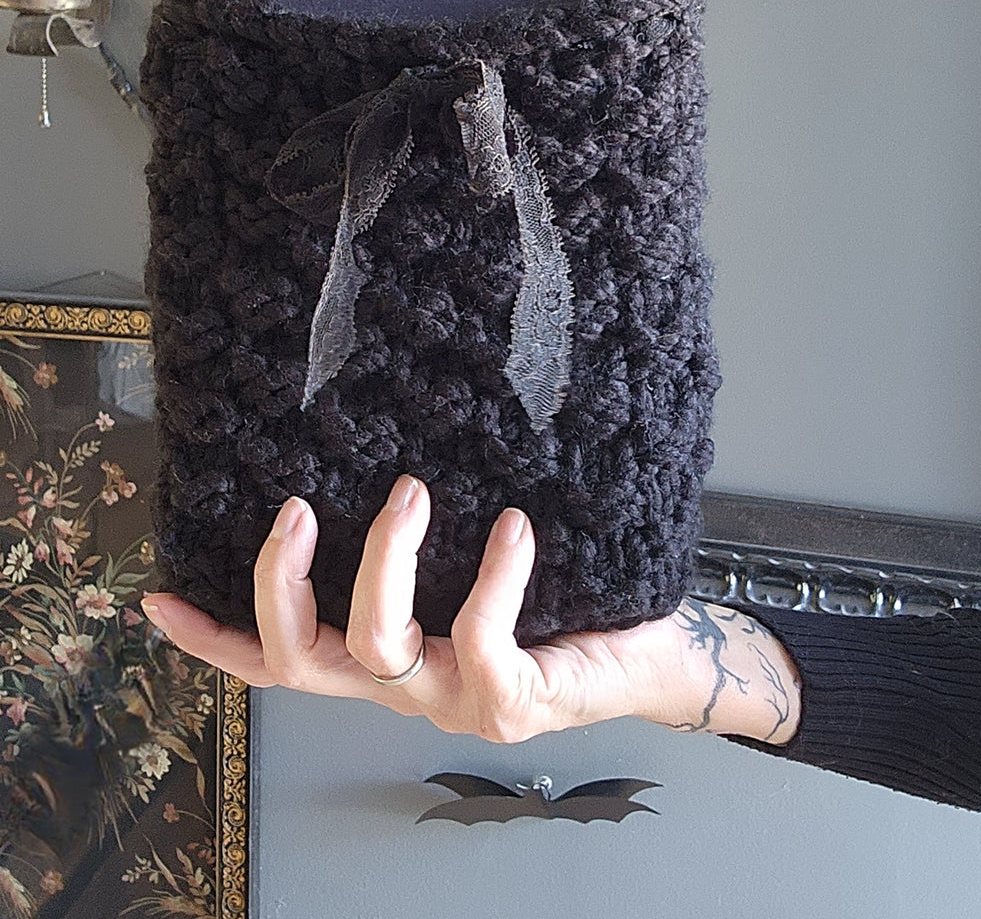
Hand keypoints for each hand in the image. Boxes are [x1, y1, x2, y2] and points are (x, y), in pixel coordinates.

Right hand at [141, 476, 798, 744]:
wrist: (649, 656)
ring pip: (376, 645)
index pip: (278, 661)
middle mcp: (402, 689)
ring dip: (384, 560)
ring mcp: (450, 703)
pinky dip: (492, 573)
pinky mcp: (507, 703)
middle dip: (280, 584)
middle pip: (300, 661)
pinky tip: (517, 525)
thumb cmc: (561, 597)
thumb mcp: (475, 564)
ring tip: (414, 490)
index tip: (157, 598)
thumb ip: (424, 537)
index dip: (215, 637)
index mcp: (383, 659)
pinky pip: (477, 636)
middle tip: (299, 508)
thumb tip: (383, 450)